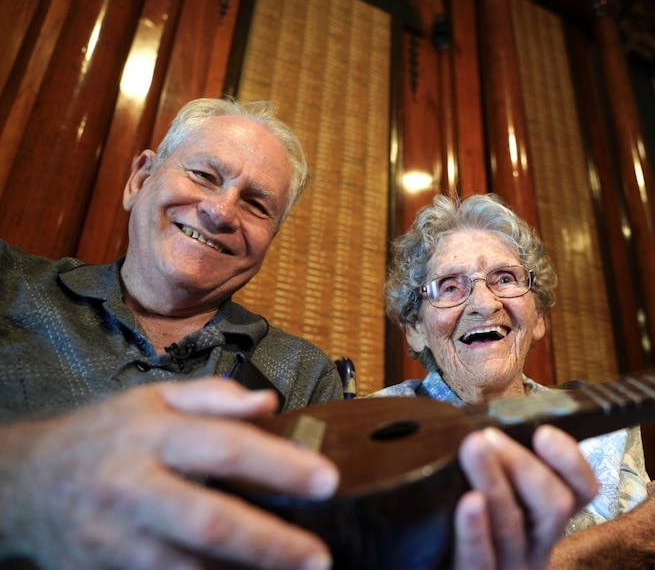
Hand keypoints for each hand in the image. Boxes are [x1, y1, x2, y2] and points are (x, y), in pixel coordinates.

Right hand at [0, 379, 338, 569]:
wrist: (24, 483)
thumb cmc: (102, 436)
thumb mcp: (150, 400)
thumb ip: (212, 398)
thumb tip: (268, 403)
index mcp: (151, 435)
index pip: (226, 447)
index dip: (280, 466)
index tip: (328, 480)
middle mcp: (132, 487)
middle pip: (208, 521)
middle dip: (269, 543)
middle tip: (319, 557)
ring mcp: (114, 540)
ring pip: (185, 569)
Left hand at [452, 425, 597, 569]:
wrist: (438, 566)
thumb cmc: (464, 528)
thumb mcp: (496, 494)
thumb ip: (501, 468)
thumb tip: (490, 426)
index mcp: (546, 520)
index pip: (582, 490)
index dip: (571, 461)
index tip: (544, 432)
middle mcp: (537, 546)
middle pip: (554, 506)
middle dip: (523, 464)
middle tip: (488, 437)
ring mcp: (510, 567)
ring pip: (512, 526)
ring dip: (493, 481)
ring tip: (473, 448)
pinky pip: (479, 560)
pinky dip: (475, 530)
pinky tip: (468, 503)